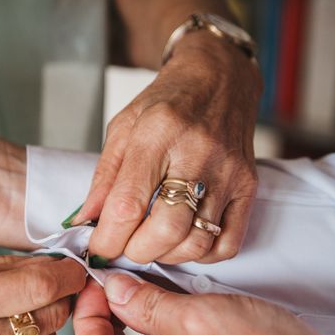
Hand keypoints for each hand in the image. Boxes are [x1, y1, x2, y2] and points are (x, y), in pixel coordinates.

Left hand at [74, 33, 261, 263]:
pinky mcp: (248, 186)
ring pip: (197, 242)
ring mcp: (228, 172)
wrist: (220, 79)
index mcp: (157, 134)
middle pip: (167, 229)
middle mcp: (197, 154)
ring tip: (153, 241)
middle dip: (137, 251)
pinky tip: (184, 240)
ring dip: (167, 255)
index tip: (99, 247)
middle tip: (126, 245)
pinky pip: (228, 243)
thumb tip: (85, 221)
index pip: (129, 205)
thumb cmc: (167, 103)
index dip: (108, 239)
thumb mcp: (123, 127)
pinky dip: (202, 256)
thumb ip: (104, 177)